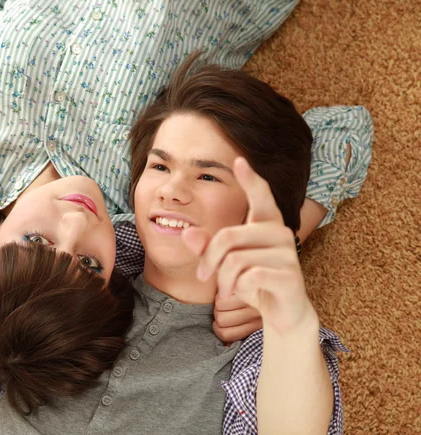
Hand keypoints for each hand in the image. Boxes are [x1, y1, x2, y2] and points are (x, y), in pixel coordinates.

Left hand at [183, 157, 317, 335]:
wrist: (283, 313)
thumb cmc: (252, 282)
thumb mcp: (226, 264)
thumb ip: (207, 248)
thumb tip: (186, 232)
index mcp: (266, 223)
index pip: (260, 195)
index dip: (250, 178)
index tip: (239, 160)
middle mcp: (281, 232)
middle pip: (227, 236)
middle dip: (209, 260)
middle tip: (203, 276)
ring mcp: (288, 253)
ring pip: (236, 259)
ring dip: (222, 280)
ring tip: (223, 290)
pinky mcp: (290, 275)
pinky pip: (250, 276)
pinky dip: (236, 288)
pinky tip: (238, 294)